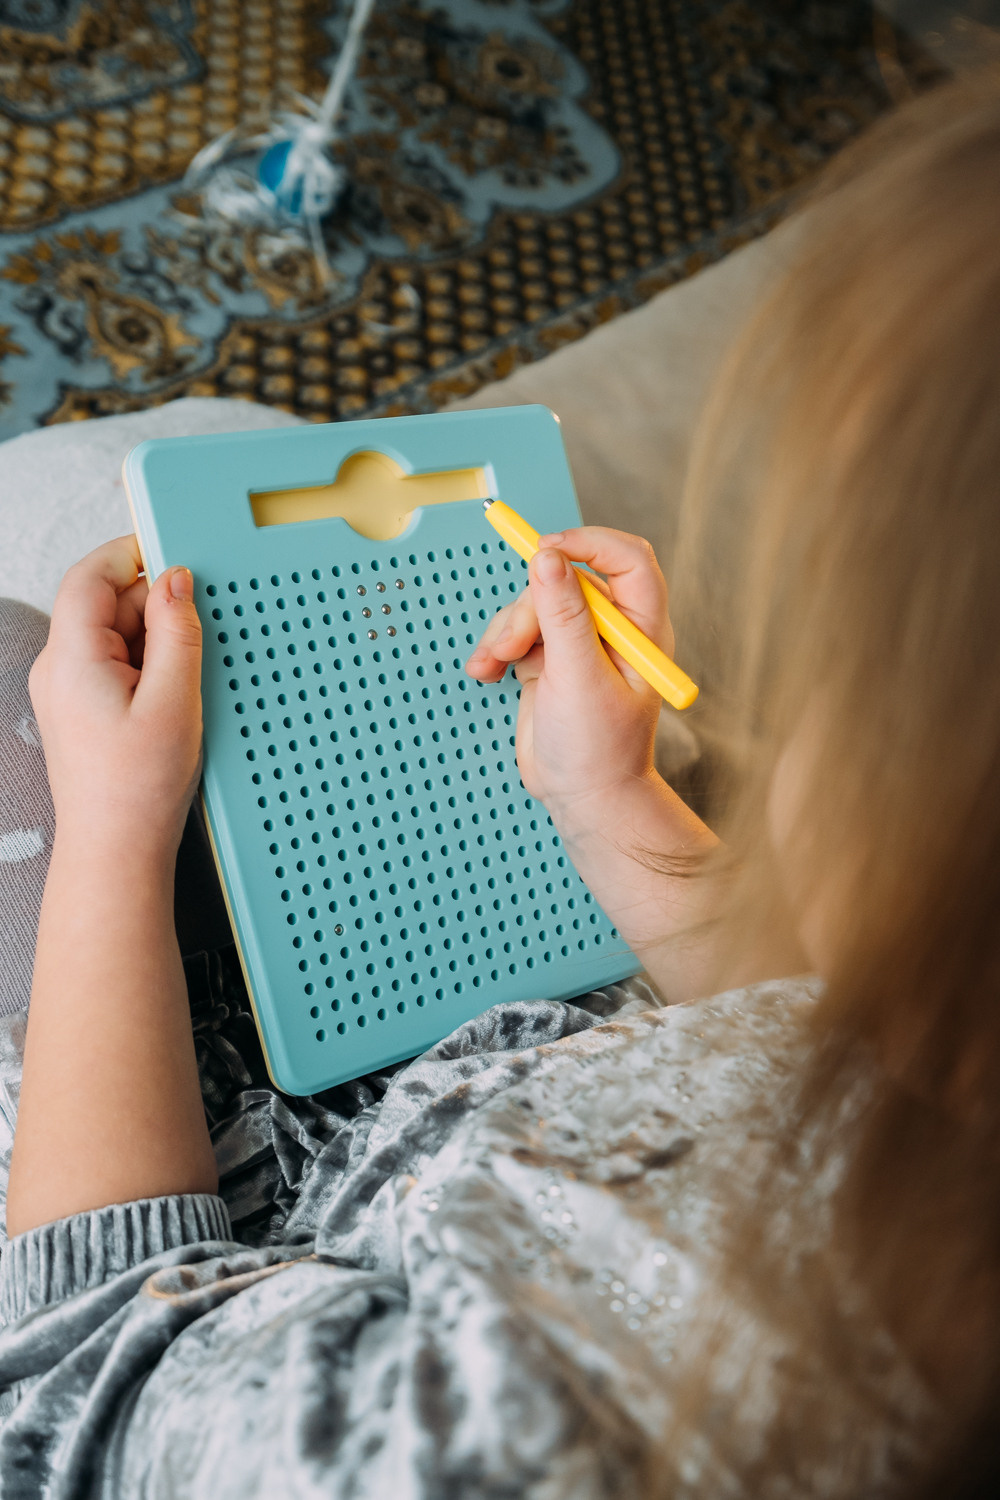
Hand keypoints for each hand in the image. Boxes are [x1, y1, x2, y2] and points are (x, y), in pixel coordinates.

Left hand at [29, 535, 202, 853]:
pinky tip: (172, 699)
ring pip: (114, 635)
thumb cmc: (138, 789)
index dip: (129, 554)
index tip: (174, 553)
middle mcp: (58, 669)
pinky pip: (115, 665)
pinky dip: (148, 667)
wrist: (115, 851)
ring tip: (184, 683)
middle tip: (198, 635)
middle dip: (154, 607)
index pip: (89, 576)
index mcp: (71, 658)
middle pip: (105, 604)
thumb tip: (177, 580)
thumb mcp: (175, 701)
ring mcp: (66, 690)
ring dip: (155, 641)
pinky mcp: (81, 710)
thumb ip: (178, 632)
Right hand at [465, 527, 671, 815]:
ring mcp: (577, 643)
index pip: (627, 559)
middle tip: (512, 645)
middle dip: (529, 607)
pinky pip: (516, 630)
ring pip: (534, 603)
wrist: (582, 800)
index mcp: (640, 628)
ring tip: (493, 665)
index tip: (547, 550)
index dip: (589, 544)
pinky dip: (496, 647)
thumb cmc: (599, 751)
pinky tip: (487, 671)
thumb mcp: (578, 678)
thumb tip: (548, 559)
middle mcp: (612, 629)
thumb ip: (563, 615)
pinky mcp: (548, 659)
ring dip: (505, 631)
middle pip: (565, 580)